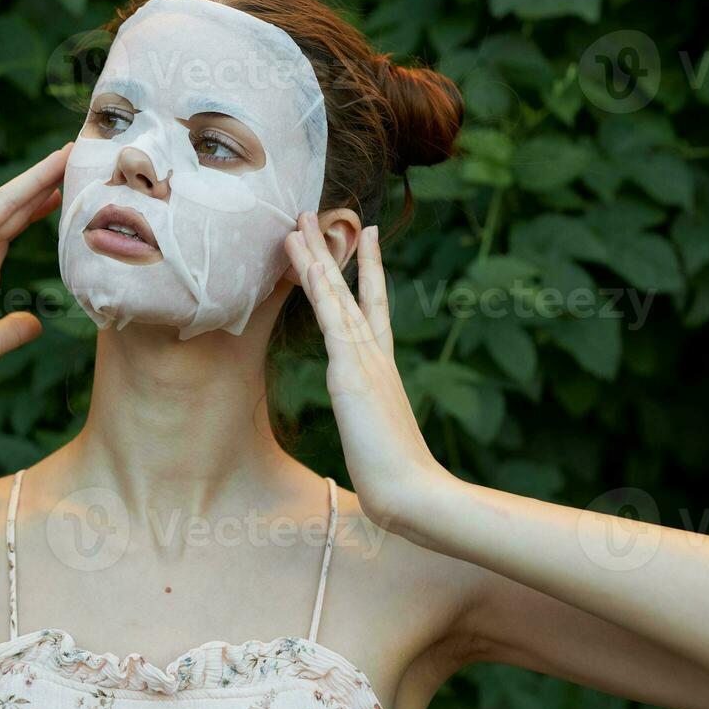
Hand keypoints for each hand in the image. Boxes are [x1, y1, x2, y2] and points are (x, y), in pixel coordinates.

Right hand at [0, 141, 68, 400]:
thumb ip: (9, 333)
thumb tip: (36, 324)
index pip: (13, 233)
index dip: (38, 212)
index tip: (65, 195)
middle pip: (15, 211)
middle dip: (44, 185)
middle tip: (72, 158)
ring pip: (1, 201)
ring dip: (32, 178)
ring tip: (63, 154)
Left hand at [283, 212, 448, 531]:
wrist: (412, 493)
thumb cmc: (398, 477)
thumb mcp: (379, 439)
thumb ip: (373, 423)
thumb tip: (371, 432)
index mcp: (381, 368)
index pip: (374, 308)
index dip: (369, 272)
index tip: (368, 238)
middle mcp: (374, 355)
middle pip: (350, 290)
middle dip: (330, 251)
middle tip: (313, 214)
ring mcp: (364, 360)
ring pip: (336, 297)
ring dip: (314, 258)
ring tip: (296, 223)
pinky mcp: (351, 372)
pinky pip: (332, 320)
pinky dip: (319, 289)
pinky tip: (307, 262)